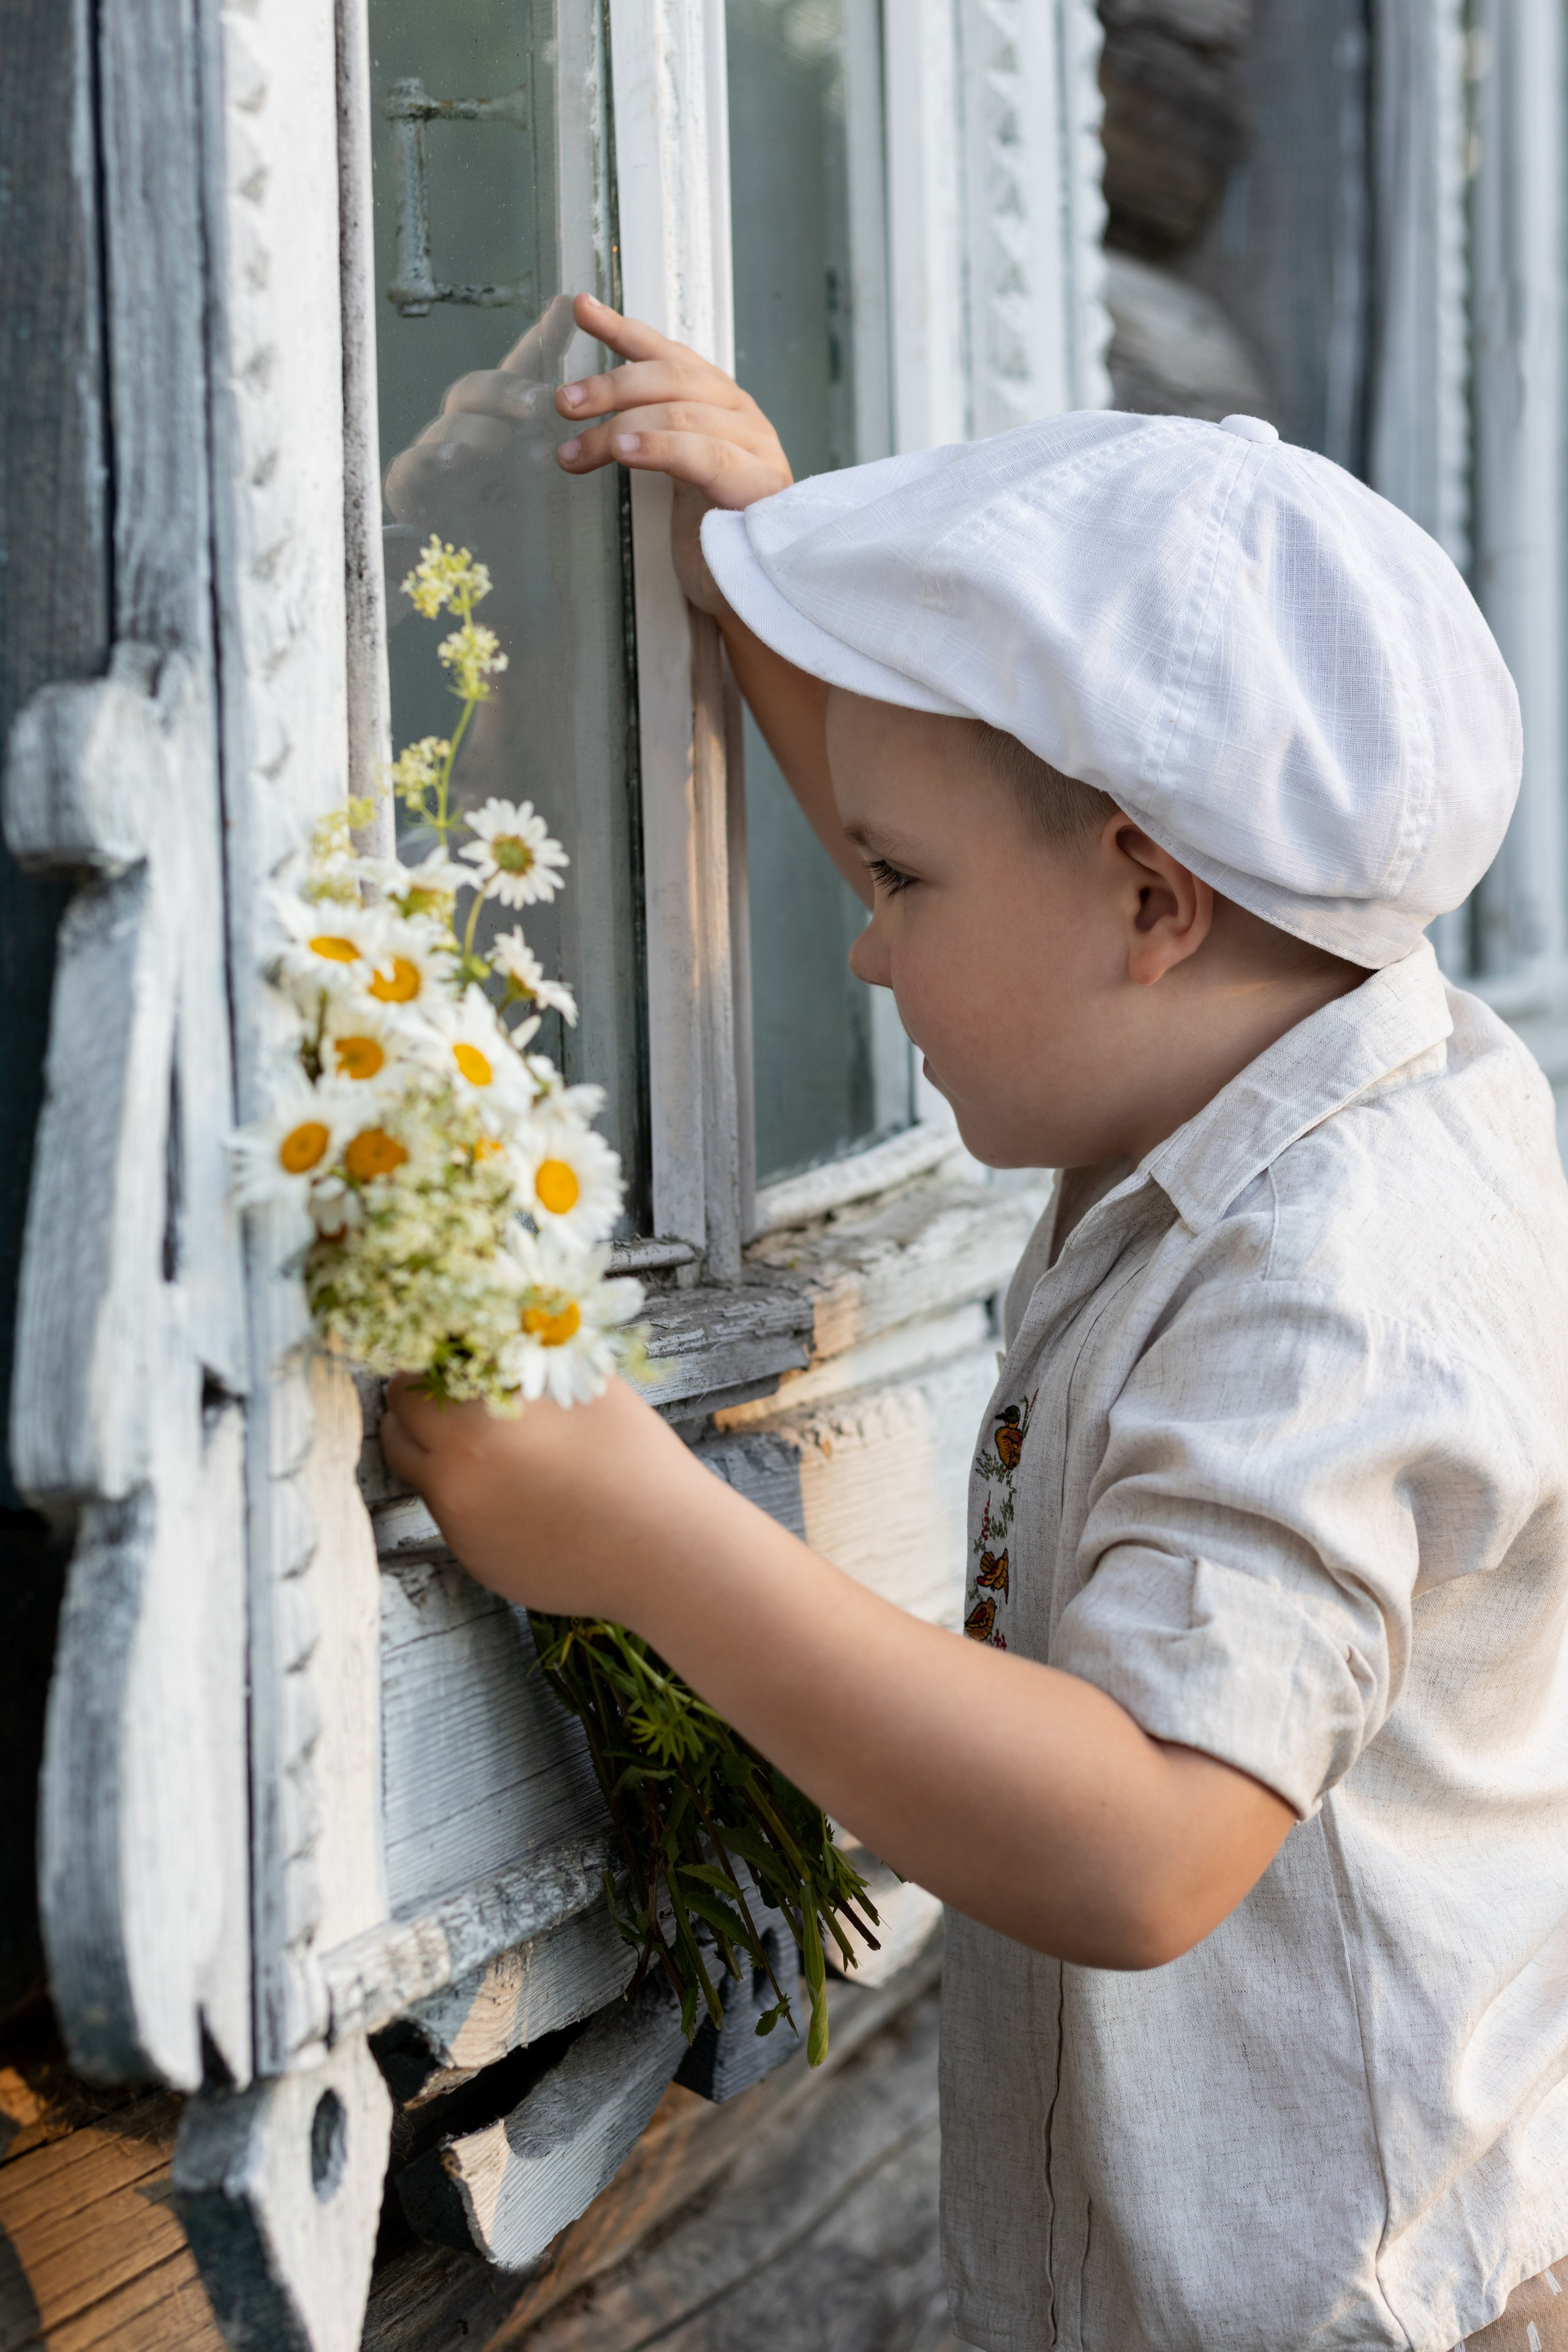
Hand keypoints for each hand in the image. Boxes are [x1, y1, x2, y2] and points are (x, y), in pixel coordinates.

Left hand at [380, 1372, 708, 1621]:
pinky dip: (471, 1495)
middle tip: (455, 1394)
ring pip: (417, 1473)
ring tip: (490, 1440)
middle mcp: (451, 1475)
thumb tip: (488, 1323)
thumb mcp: (579, 1383)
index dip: (425, 1364)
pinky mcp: (474, 1559)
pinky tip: (521, 1490)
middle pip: (395, 1428)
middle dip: (418, 1407)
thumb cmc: (633, 1459)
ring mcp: (460, 1524)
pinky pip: (450, 1514)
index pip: (408, 1382)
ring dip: (437, 1450)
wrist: (664, 1549)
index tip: (445, 1357)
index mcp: (474, 1422)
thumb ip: (524, 1353)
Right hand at [383, 291, 580, 529]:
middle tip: (543, 404)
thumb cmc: (505, 494)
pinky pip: (416, 464)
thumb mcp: (546, 462)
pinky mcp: (411, 481)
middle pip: (481, 389)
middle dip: (510, 392)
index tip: (567, 307)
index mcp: (502, 411)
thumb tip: (602, 376)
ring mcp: (437, 447)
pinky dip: (434, 459)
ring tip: (506, 445)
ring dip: (482, 434)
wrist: (464, 548)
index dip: (544, 337)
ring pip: (454, 427)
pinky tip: (455, 458)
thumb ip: (572, 425)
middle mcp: (467, 419)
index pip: (523, 366)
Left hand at [554, 294, 792, 614]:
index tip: (581, 308)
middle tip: (564, 404)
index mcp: (720, 403)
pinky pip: (704, 455)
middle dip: (610, 385)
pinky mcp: (758, 486)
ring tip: (576, 448)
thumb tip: (587, 404)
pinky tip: (624, 449)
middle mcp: (741, 415)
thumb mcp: (671, 469)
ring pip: (681, 413)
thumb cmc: (709, 530)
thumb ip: (646, 429)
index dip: (624, 329)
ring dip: (619, 425)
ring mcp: (756, 448)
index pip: (669, 354)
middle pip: (672, 378)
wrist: (751, 591)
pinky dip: (658, 446)